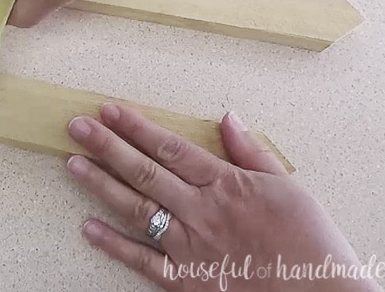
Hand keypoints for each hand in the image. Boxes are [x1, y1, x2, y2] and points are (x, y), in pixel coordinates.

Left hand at [65, 104, 382, 291]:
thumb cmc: (313, 244)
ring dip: (101, 185)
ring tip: (72, 164)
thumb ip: (252, 153)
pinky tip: (88, 228)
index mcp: (226, 185)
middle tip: (76, 127)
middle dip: (107, 146)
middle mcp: (201, 212)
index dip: (136, 126)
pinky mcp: (188, 281)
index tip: (108, 109)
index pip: (170, 147)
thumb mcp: (289, 188)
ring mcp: (191, 247)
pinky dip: (114, 245)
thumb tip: (228, 117)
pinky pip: (143, 262)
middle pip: (145, 172)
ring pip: (137, 210)